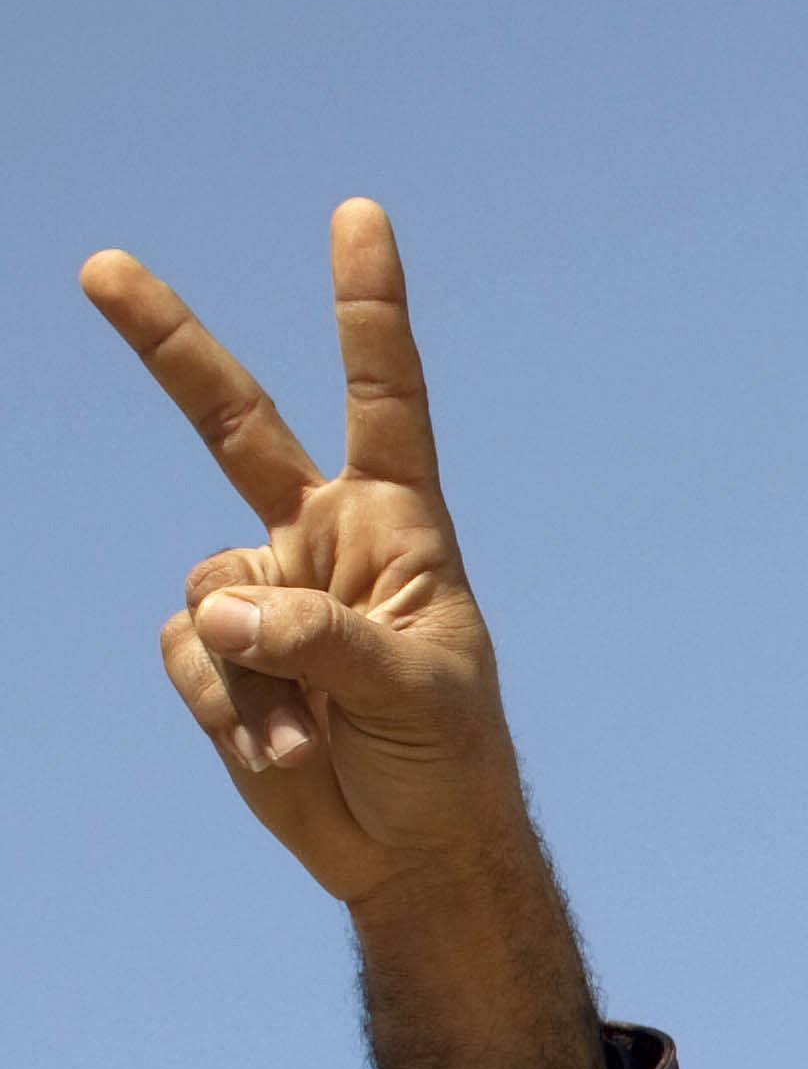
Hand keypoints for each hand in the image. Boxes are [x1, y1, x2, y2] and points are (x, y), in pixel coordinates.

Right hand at [85, 199, 593, 1068]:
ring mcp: (260, 593)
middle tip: (99, 267)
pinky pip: (193, 657)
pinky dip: (232, 710)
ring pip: (207, 592)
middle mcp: (319, 543)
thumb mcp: (416, 694)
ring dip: (255, 674)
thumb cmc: (447, 761)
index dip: (367, 310)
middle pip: (230, 423)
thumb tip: (223, 606)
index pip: (384, 399)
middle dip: (163, 345)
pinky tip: (287, 748)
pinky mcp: (217, 653)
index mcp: (395, 528)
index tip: (360, 218)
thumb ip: (322, 636)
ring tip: (322, 730)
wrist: (411, 850)